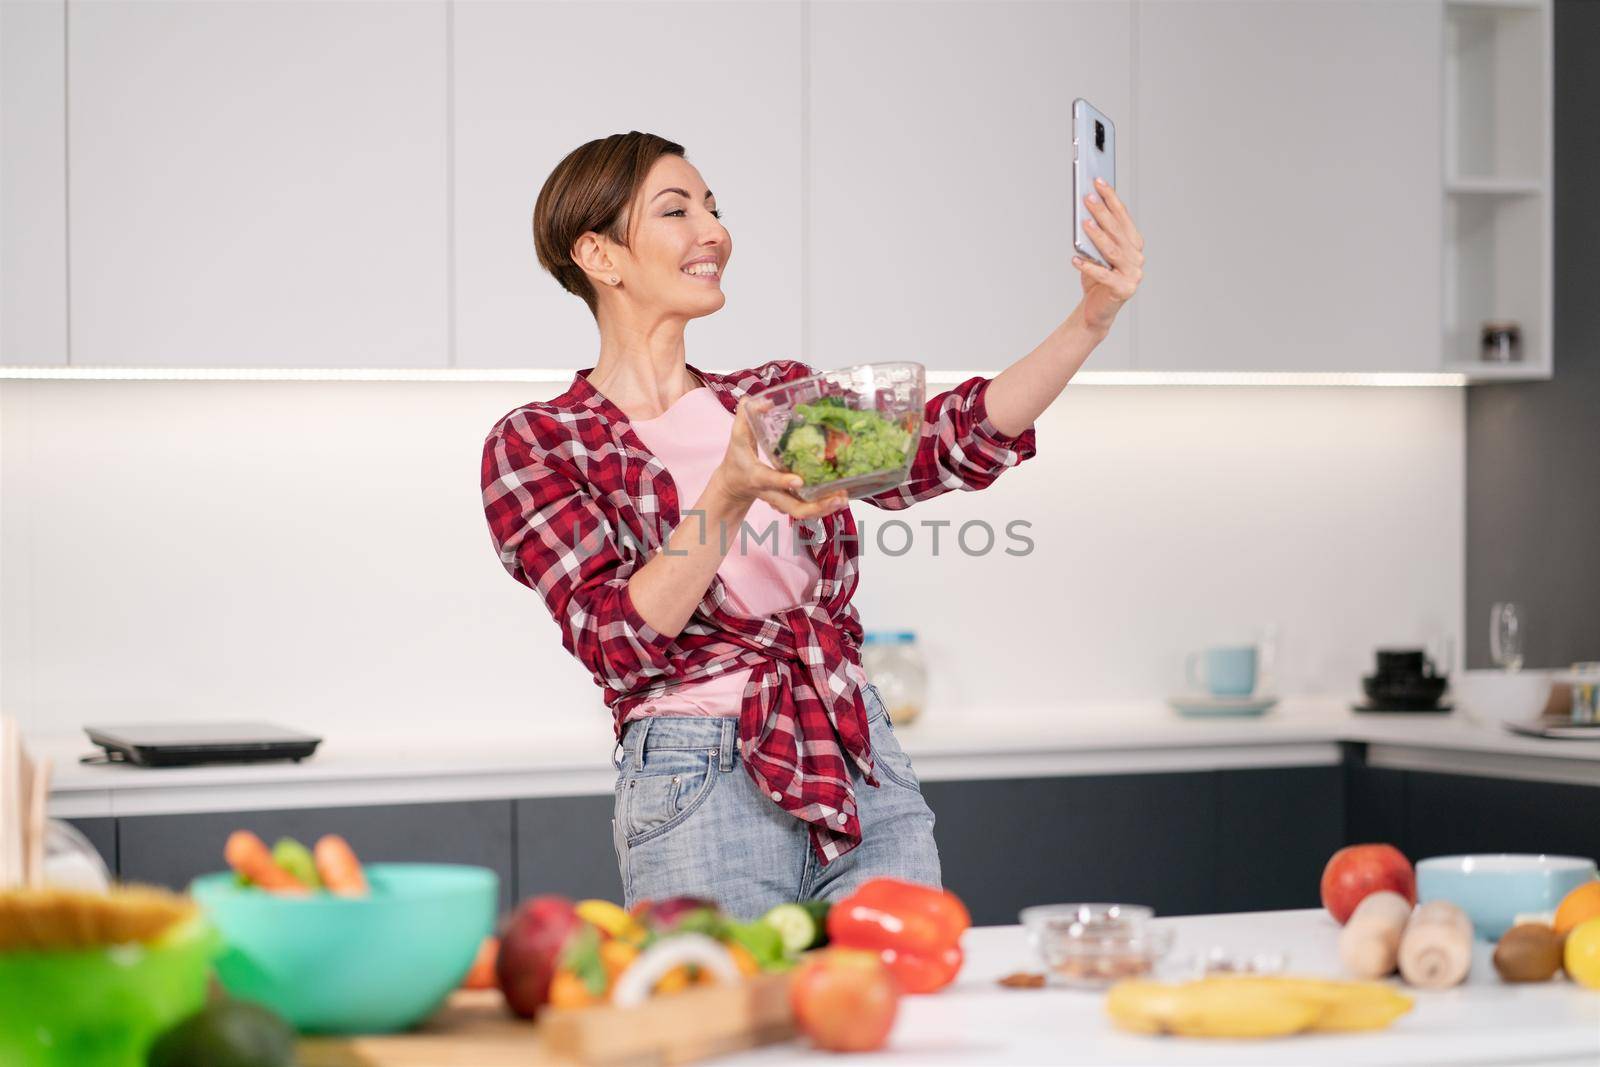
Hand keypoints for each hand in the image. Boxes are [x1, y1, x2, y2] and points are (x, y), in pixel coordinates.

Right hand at [713, 396, 849, 520]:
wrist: (733, 485)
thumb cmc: (737, 459)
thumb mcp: (738, 436)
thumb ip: (746, 416)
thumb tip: (765, 400)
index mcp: (756, 476)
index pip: (768, 480)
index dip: (782, 481)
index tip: (799, 480)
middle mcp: (770, 492)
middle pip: (793, 507)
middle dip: (816, 506)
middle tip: (838, 498)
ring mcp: (781, 500)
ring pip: (802, 512)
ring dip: (825, 508)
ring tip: (843, 499)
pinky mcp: (789, 502)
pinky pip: (807, 509)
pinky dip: (824, 506)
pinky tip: (840, 497)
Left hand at [1073, 177, 1144, 333]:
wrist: (1097, 312)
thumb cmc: (1097, 280)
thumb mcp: (1097, 255)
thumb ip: (1096, 237)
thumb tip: (1085, 214)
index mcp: (1134, 245)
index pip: (1123, 217)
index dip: (1111, 198)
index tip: (1099, 181)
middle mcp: (1137, 258)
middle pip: (1117, 231)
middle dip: (1102, 212)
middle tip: (1088, 197)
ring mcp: (1132, 275)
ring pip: (1112, 251)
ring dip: (1097, 236)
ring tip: (1084, 223)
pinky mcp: (1122, 290)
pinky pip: (1103, 275)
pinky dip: (1088, 267)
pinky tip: (1074, 259)